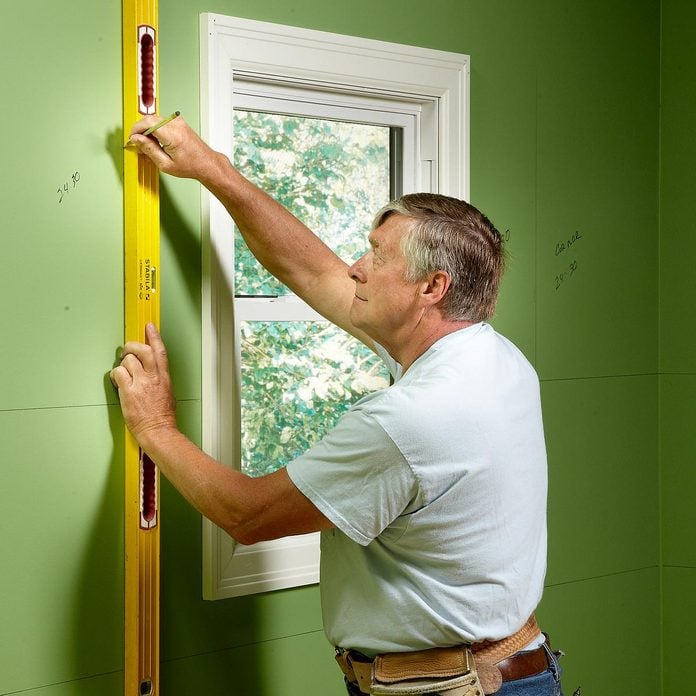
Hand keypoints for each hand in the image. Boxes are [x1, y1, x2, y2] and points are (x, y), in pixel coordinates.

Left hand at [110, 323, 176, 444]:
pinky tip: (118, 383)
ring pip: (127, 361)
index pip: (160, 350)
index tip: (149, 326)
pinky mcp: (128, 391)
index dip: (154, 336)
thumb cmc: (163, 416)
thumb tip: (151, 370)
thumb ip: (159, 378)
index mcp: (164, 377)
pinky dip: (115, 376)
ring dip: (122, 365)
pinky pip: (118, 373)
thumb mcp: (168, 392)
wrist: (158, 430)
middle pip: (142, 350)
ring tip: (123, 375)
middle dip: (131, 346)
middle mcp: (153, 377)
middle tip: (127, 351)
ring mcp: (140, 383)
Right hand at [129, 114, 224, 181]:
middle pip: (149, 119)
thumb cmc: (191, 166)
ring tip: (148, 145)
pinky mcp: (179, 122)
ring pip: (154, 119)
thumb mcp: (166, 164)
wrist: (206, 163)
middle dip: (140, 131)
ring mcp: (178, 122)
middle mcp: (176, 125)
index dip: (136, 130)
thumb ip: (149, 150)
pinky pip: (161, 121)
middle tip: (138, 144)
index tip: (132, 139)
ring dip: (147, 130)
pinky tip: (156, 141)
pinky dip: (155, 129)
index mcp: (172, 135)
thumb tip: (137, 140)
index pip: (147, 123)